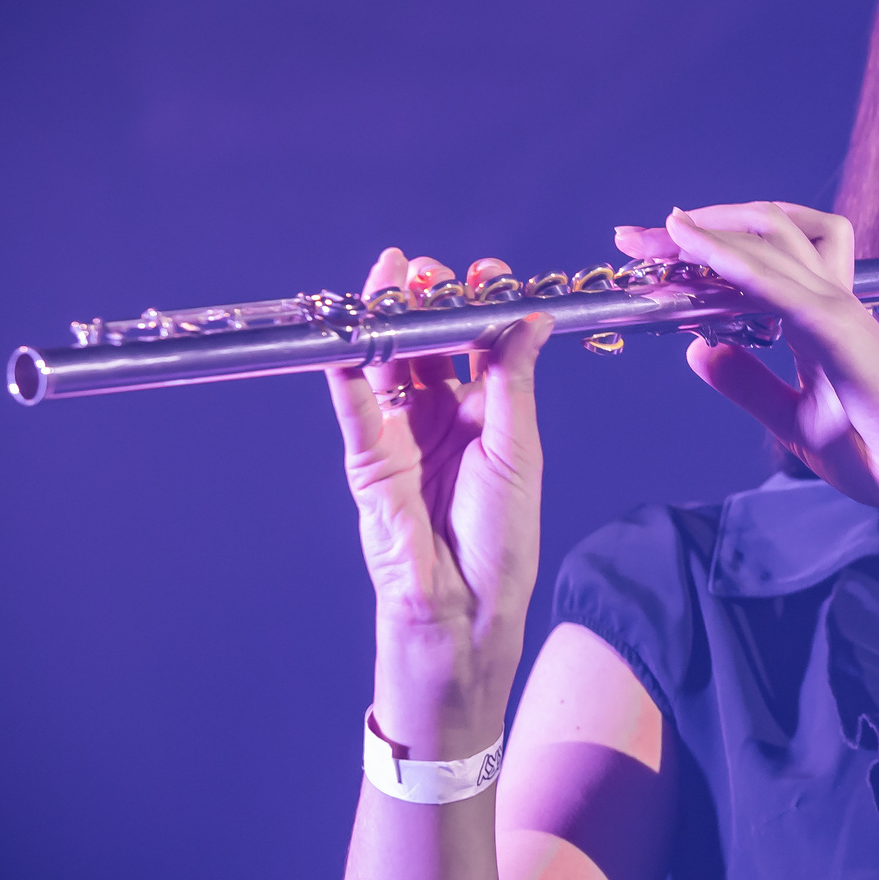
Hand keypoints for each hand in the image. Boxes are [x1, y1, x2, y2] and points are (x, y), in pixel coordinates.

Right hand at [326, 250, 552, 753]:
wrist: (461, 612)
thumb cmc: (500, 542)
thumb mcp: (515, 451)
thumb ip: (511, 383)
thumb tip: (532, 318)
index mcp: (484, 417)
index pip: (476, 345)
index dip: (478, 307)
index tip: (487, 274)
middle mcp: (439, 420)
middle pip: (425, 345)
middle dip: (426, 300)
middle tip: (428, 267)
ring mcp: (399, 436)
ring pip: (386, 363)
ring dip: (386, 317)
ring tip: (390, 274)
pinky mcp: (366, 459)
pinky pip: (352, 403)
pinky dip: (346, 365)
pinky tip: (347, 327)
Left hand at [615, 204, 878, 521]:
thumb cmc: (876, 450)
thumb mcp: (791, 418)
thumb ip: (748, 382)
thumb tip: (698, 351)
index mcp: (817, 318)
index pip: (758, 262)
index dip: (703, 250)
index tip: (650, 253)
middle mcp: (827, 299)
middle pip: (760, 232)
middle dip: (696, 227)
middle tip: (635, 237)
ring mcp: (835, 308)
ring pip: (770, 240)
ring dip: (709, 231)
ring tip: (661, 232)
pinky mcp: (838, 328)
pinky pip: (779, 285)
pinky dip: (734, 262)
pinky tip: (696, 250)